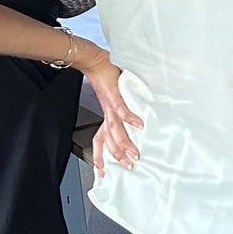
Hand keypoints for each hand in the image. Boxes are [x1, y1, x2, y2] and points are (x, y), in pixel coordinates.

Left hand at [74, 43, 142, 175]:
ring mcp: (110, 106)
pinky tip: (139, 125)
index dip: (100, 157)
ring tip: (134, 153)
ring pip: (115, 130)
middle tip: (129, 166)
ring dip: (124, 143)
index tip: (103, 172)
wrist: (93, 61)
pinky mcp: (114, 95)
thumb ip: (122, 108)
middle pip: (110, 140)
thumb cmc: (105, 77)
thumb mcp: (111, 98)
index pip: (102, 141)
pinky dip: (130, 118)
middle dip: (118, 156)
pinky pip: (122, 109)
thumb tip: (137, 118)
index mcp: (107, 116)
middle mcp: (108, 114)